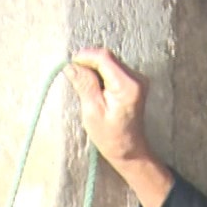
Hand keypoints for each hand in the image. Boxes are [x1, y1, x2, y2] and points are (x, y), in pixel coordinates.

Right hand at [66, 47, 153, 165]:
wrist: (129, 148)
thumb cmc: (110, 136)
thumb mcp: (92, 112)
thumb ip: (84, 85)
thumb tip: (71, 66)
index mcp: (127, 86)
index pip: (104, 58)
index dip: (85, 57)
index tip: (70, 65)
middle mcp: (136, 78)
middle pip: (108, 58)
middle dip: (89, 64)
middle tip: (75, 78)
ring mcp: (137, 78)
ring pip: (110, 62)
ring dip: (94, 69)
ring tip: (86, 88)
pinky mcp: (134, 81)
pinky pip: (113, 69)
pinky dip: (101, 74)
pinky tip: (96, 90)